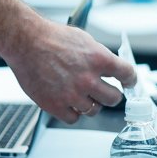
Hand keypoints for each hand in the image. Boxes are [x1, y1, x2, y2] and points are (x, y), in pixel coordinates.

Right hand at [3, 19, 136, 122]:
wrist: (25, 43)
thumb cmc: (51, 38)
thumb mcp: (84, 40)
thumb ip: (99, 57)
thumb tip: (109, 69)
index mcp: (99, 59)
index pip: (127, 75)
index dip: (130, 80)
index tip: (128, 83)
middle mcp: (88, 79)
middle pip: (113, 99)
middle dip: (110, 95)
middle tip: (104, 93)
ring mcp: (72, 94)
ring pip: (93, 111)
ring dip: (89, 104)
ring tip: (80, 96)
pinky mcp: (55, 105)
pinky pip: (73, 119)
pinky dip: (72, 113)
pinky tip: (67, 103)